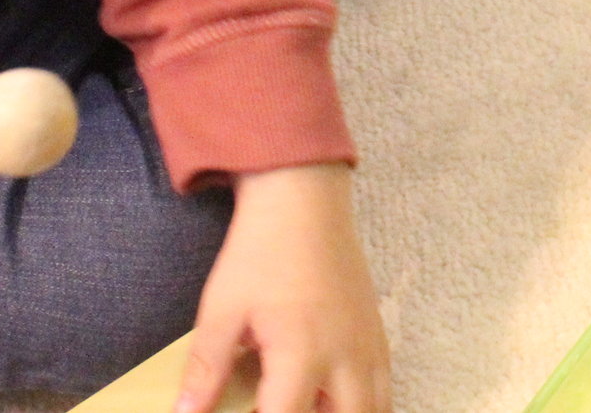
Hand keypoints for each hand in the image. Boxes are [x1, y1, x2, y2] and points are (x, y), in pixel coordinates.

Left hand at [176, 164, 389, 412]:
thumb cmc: (260, 253)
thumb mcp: (221, 311)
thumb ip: (206, 371)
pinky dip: (362, 403)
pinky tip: (331, 399)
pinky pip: (384, 386)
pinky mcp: (377, 332)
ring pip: (374, 409)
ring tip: (307, 402)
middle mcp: (346, 357)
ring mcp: (368, 345)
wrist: (303, 199)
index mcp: (302, 354)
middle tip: (279, 406)